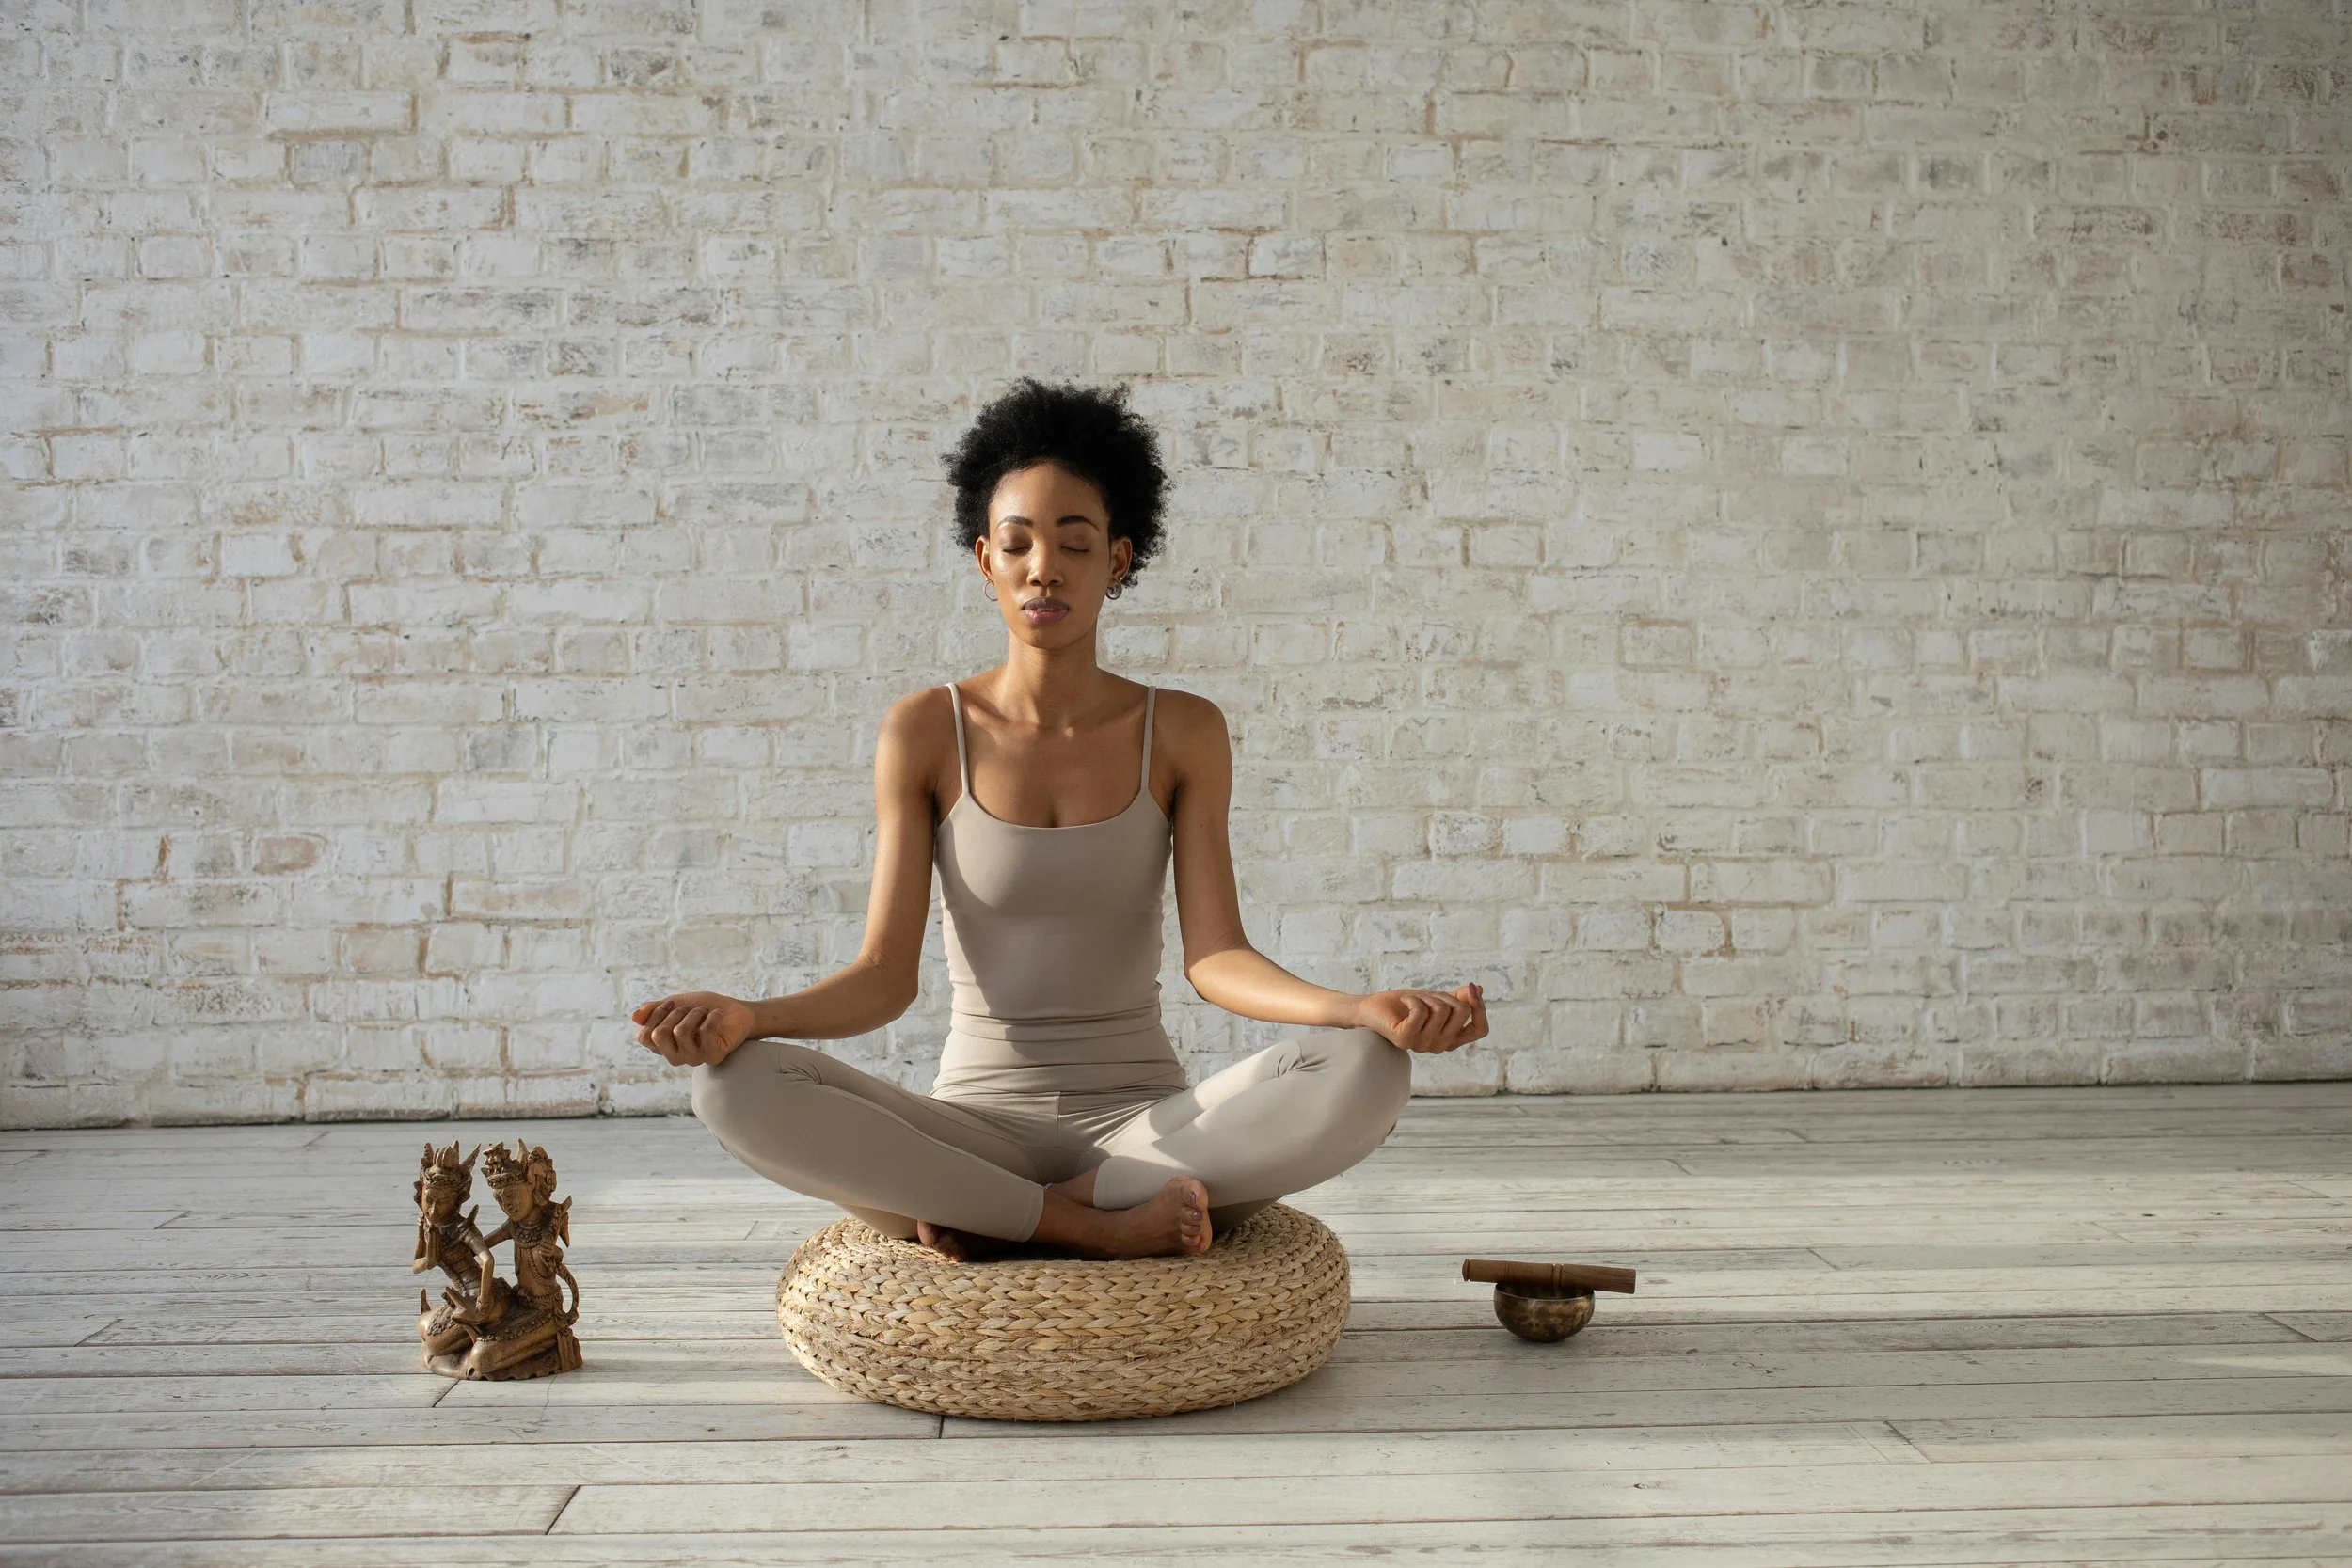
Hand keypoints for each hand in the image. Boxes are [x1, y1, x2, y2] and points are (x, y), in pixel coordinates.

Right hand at [632, 990, 757, 1067]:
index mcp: (663, 1045)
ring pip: (681, 1032)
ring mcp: (694, 1058)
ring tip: (704, 1012)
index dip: (655, 1015)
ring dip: (694, 1013)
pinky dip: (711, 1016)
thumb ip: (655, 1010)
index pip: (643, 1036)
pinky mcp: (713, 1056)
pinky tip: (717, 1016)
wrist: (736, 1012)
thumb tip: (634, 1017)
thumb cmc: (704, 1009)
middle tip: (690, 1009)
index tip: (671, 1003)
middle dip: (675, 1013)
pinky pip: (704, 1033)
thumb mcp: (676, 1004)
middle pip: (658, 1035)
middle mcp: (675, 1056)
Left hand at [1354, 982, 1485, 1053]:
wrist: (1370, 1009)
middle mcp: (1438, 1046)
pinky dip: (1413, 1000)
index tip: (1472, 988)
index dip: (1480, 1008)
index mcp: (1450, 1039)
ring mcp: (1421, 1045)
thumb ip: (1458, 998)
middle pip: (1461, 1013)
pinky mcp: (1404, 1040)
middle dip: (1445, 995)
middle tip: (1427, 997)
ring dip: (1427, 997)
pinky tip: (1403, 1002)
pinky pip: (1421, 1012)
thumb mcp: (1436, 998)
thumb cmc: (1402, 1005)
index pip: (1479, 1030)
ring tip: (1412, 1002)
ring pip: (1441, 1010)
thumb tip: (1478, 989)